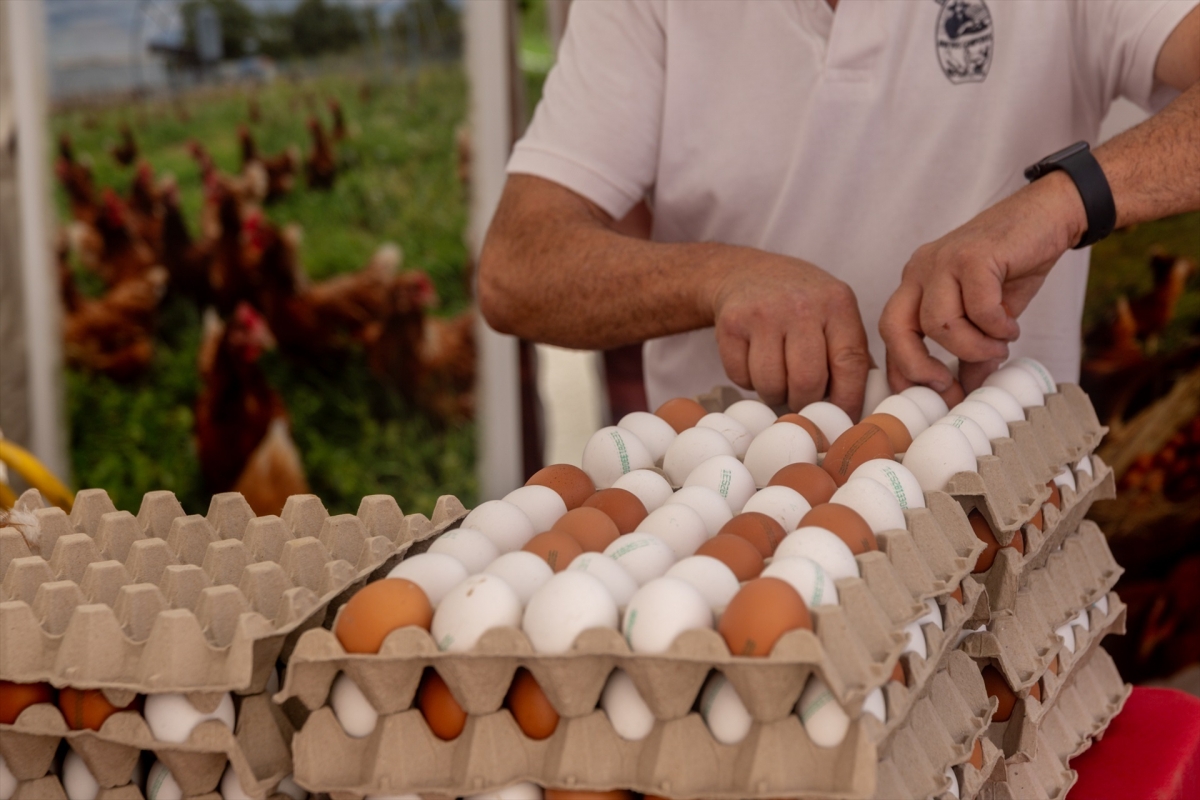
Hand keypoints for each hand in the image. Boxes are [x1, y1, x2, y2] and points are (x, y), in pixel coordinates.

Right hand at [710, 252, 869, 416]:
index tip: (843, 419)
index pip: (849, 364)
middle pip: (807, 382)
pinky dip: (747, 381)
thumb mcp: (835, 312)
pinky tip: (754, 363)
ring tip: (778, 379)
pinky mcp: (730, 324)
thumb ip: (852, 352)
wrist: (745, 272)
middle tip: (802, 400)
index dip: (848, 400)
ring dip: (774, 394)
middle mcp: (801, 305)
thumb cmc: (799, 302)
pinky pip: (741, 377)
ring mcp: (762, 313)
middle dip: (805, 403)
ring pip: (771, 385)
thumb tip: (871, 402)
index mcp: (837, 303)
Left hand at [880, 171, 1086, 392]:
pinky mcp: (973, 256)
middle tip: (951, 384)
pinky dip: (996, 326)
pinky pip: (977, 308)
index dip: (904, 370)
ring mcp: (943, 260)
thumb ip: (972, 351)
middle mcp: (920, 270)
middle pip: (895, 328)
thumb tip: (966, 392)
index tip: (932, 395)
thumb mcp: (989, 316)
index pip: (890, 332)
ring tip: (999, 346)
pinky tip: (1011, 326)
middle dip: (919, 366)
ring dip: (973, 346)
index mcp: (915, 284)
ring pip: (938, 324)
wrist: (1049, 215)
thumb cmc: (1015, 264)